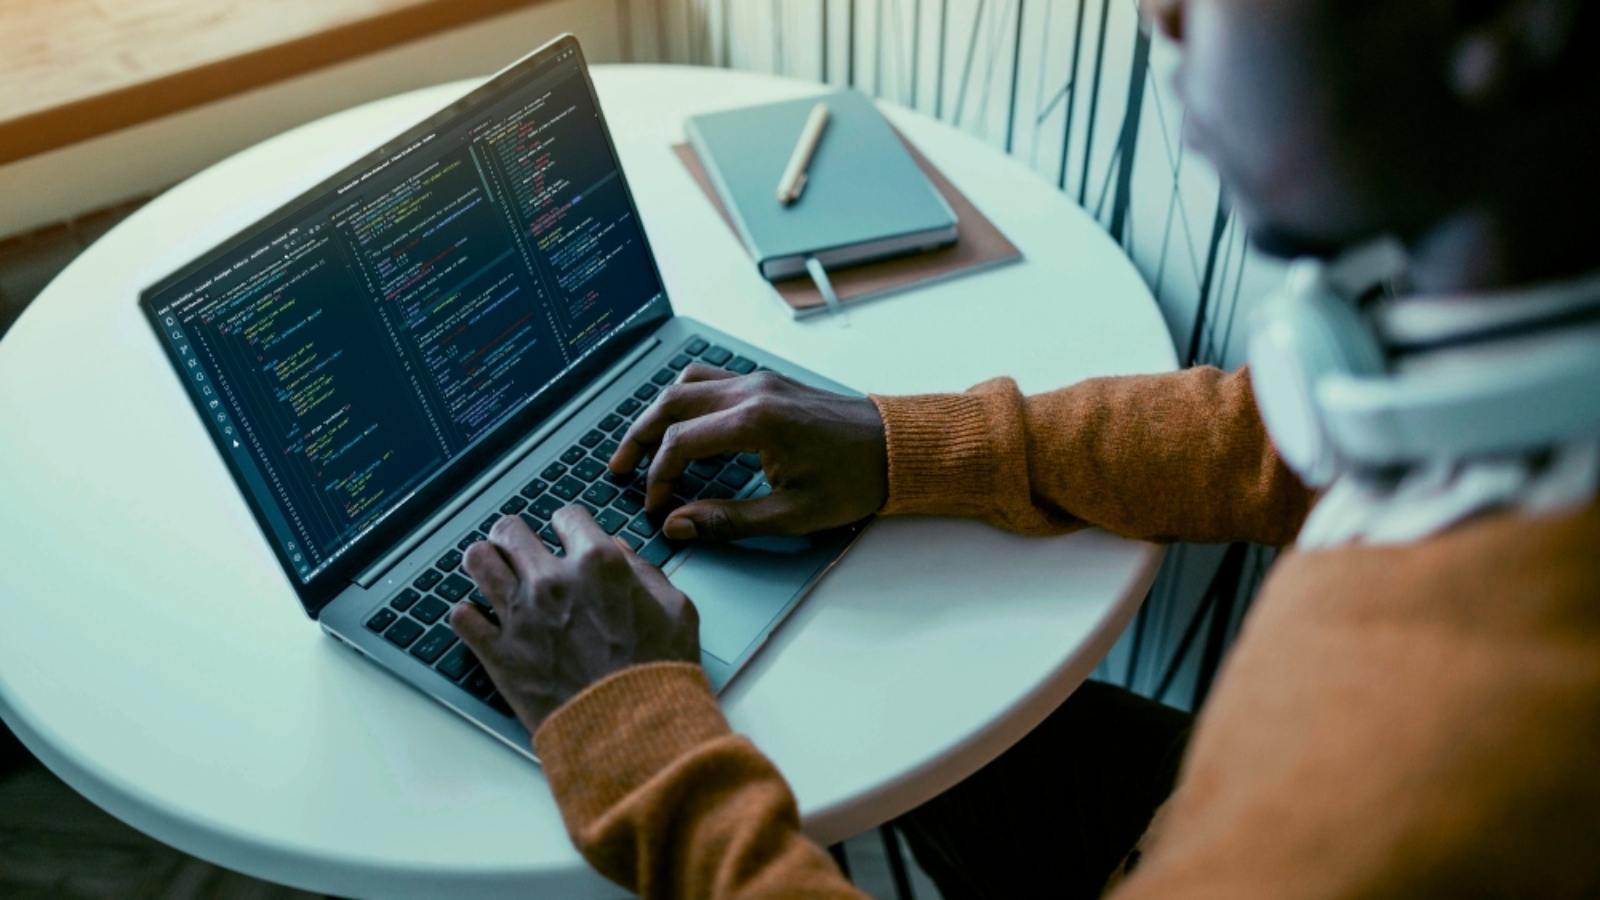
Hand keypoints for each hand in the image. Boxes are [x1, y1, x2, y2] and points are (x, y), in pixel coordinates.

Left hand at [450, 507, 700, 733]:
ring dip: (485, 561)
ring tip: (492, 570)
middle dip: (515, 535)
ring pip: (477, 561)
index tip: (567, 535)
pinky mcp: (498, 653)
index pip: (567, 516)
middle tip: (519, 547)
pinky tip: (481, 619)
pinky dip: (468, 615)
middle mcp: (552, 580)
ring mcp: (519, 615)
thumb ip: (644, 571)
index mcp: (598, 562)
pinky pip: (461, 617)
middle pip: (510, 530)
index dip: (568, 525)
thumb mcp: (676, 609)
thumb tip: (619, 553)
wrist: (633, 731)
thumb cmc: (659, 672)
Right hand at [608, 364, 888, 540]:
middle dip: (639, 437)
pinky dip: (684, 400)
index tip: (656, 507)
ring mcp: (759, 381)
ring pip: (687, 384)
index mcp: (755, 422)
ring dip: (658, 413)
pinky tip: (679, 426)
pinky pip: (710, 379)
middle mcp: (752, 392)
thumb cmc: (854, 481)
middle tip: (618, 469)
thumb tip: (678, 525)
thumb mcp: (792, 515)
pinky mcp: (767, 383)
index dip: (658, 478)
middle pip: (671, 403)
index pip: (680, 443)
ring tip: (640, 446)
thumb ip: (728, 521)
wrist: (897, 447)